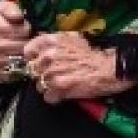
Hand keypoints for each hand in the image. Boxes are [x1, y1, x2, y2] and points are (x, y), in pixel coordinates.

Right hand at [0, 0, 33, 84]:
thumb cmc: (0, 22)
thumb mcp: (3, 9)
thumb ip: (10, 9)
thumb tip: (18, 17)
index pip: (15, 30)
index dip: (25, 30)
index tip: (27, 29)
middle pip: (16, 46)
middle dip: (25, 44)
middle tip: (30, 42)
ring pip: (14, 61)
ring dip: (24, 57)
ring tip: (27, 52)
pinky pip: (11, 75)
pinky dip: (19, 70)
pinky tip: (21, 63)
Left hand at [23, 30, 137, 102]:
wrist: (109, 68)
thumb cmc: (92, 54)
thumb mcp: (72, 39)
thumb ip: (53, 42)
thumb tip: (39, 47)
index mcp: (51, 41)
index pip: (28, 51)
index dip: (33, 59)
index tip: (40, 63)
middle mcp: (49, 55)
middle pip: (33, 71)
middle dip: (42, 75)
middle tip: (56, 76)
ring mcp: (53, 72)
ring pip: (39, 86)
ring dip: (49, 88)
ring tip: (62, 85)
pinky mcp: (59, 87)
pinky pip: (48, 97)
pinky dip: (55, 98)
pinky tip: (65, 93)